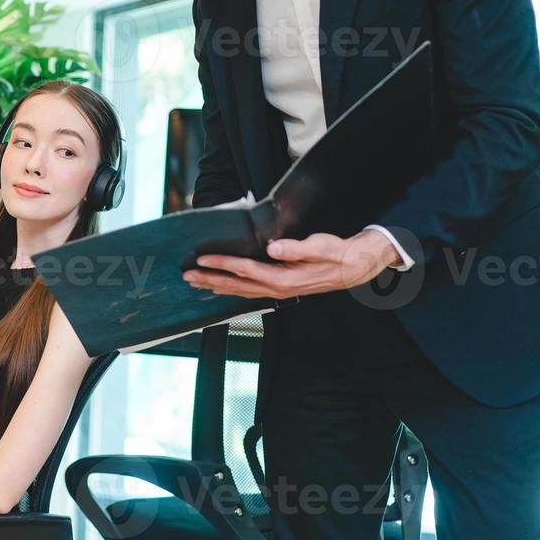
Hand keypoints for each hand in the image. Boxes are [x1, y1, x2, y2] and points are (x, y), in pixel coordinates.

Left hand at [182, 229, 400, 299]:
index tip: (201, 258)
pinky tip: (218, 289)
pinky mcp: (278, 288)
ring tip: (194, 282)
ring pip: (240, 291)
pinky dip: (230, 290)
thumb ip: (297, 248)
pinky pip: (248, 292)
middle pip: (237, 285)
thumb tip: (273, 248)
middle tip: (186, 276)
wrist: (353, 267)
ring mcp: (277, 290)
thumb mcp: (321, 246)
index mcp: (285, 277)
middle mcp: (277, 288)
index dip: (222, 264)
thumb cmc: (337, 253)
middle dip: (210, 279)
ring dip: (215, 286)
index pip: (246, 270)